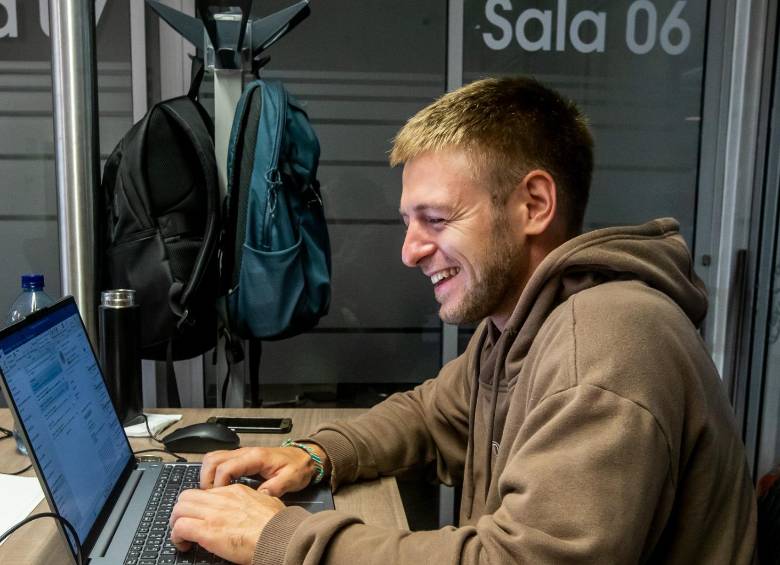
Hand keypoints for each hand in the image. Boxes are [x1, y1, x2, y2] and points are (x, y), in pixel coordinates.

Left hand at [170, 484, 283, 563]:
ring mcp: (214, 513)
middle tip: (185, 524)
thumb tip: (257, 502)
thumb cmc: (278, 524)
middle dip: (182, 511)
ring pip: (179, 509)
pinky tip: (184, 545)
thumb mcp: (268, 501)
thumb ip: (257, 499)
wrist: (280, 536)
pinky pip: (180, 527)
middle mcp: (222, 498)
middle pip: (187, 496)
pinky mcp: (208, 531)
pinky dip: (177, 537)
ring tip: (182, 536)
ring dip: (177, 523)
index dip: (200, 505)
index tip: (201, 516)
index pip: (206, 492)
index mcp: (236, 491)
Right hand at [200, 445, 328, 496]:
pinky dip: (214, 474)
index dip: (218, 484)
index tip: (218, 499)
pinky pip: (220, 462)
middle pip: (213, 459)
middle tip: (210, 498)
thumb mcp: (290, 479)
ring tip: (212, 494)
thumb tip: (259, 498)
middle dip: (206, 479)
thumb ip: (275, 488)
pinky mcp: (241, 460)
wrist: (305, 457)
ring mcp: (242, 455)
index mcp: (256, 457)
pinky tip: (220, 489)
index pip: (226, 467)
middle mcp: (246, 453)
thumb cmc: (298, 467)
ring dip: (208, 475)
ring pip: (213, 458)